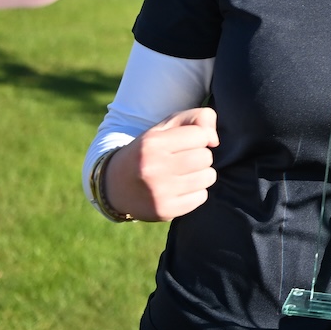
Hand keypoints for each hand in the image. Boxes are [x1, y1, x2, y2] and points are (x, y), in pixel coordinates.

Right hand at [105, 107, 219, 220]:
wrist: (115, 185)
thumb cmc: (150, 151)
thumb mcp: (166, 126)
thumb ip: (196, 118)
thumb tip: (214, 140)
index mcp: (152, 143)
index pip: (200, 135)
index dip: (198, 138)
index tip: (186, 143)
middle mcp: (153, 168)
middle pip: (206, 157)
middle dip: (201, 156)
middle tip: (186, 159)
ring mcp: (158, 192)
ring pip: (208, 177)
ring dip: (202, 174)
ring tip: (184, 173)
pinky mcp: (164, 211)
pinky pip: (201, 197)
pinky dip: (196, 192)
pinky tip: (180, 189)